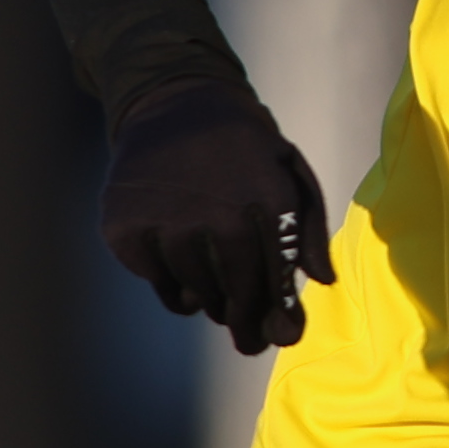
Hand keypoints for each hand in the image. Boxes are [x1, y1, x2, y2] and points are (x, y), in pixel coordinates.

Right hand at [98, 78, 338, 352]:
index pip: (277, 272)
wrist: (173, 104)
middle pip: (237, 291)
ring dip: (213, 303)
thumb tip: (322, 281)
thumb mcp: (289, 170)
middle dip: (247, 322)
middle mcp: (216, 210)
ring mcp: (165, 220)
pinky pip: (161, 283)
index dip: (282, 310)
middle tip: (249, 343)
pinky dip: (175, 288)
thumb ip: (306, 226)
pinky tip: (186, 272)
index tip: (284, 336)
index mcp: (265, 195)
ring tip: (220, 298)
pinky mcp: (126, 227)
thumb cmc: (243, 147)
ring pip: (198, 293)